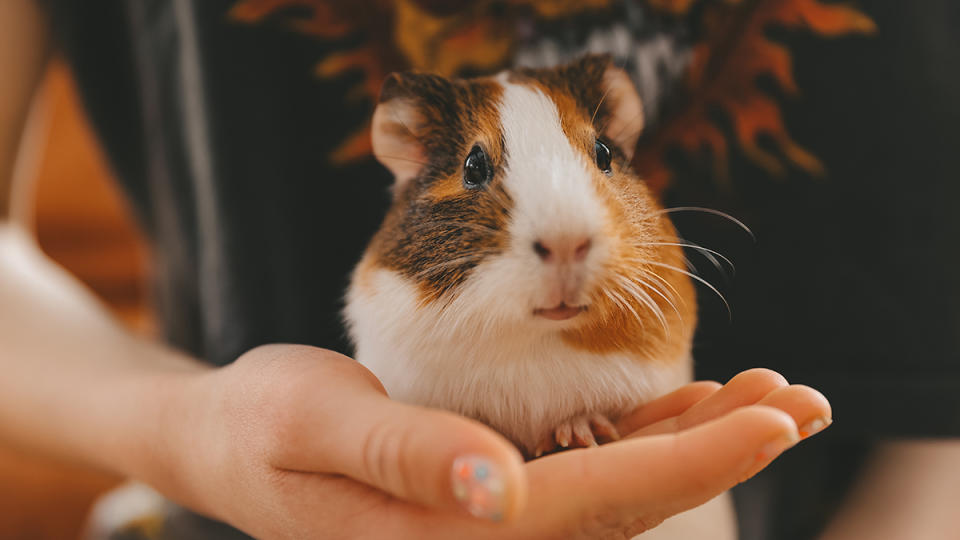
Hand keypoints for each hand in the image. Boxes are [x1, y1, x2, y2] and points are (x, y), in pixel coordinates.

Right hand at [156, 345, 828, 538]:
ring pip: (617, 494)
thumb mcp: (313, 426)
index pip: (596, 500)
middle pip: (628, 504)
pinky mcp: (489, 501)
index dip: (693, 460)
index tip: (771, 419)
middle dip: (719, 451)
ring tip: (762, 397)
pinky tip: (680, 407)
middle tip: (801, 401)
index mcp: (445, 537)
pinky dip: (642, 442)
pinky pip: (585, 478)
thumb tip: (499, 490)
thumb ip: (404, 459)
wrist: (227, 442)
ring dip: (692, 446)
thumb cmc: (261, 426)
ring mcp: (489, 528)